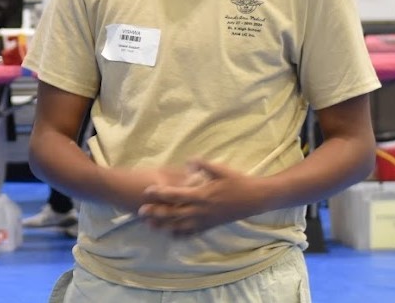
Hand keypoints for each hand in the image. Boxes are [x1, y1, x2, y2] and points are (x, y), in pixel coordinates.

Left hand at [138, 160, 261, 236]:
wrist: (253, 199)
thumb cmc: (236, 182)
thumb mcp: (220, 169)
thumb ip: (202, 164)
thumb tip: (188, 160)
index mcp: (201, 195)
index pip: (175, 195)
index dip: (159, 193)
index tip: (147, 191)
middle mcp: (200, 210)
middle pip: (172, 214)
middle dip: (155, 213)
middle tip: (140, 212)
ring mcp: (204, 220)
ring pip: (179, 227)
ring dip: (163, 226)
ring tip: (150, 225)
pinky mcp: (209, 226)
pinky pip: (191, 233)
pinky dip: (180, 235)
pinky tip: (171, 234)